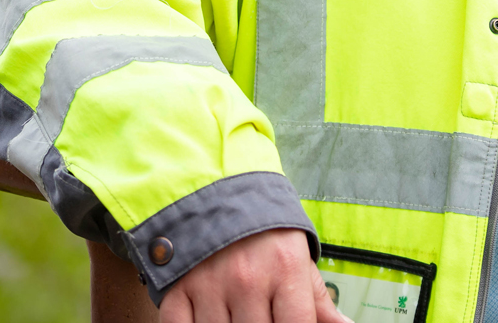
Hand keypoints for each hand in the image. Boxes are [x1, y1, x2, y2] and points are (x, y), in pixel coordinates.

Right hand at [157, 228, 350, 322]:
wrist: (217, 188)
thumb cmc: (265, 232)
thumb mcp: (298, 258)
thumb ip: (319, 301)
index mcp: (286, 269)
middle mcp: (248, 278)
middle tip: (260, 314)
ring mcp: (210, 284)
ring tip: (238, 314)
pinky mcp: (178, 287)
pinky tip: (210, 318)